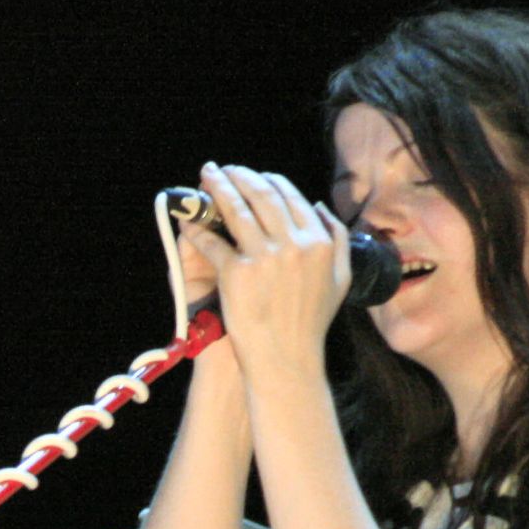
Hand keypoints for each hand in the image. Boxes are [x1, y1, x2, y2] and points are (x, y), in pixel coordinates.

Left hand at [185, 162, 351, 375]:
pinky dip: (197, 228)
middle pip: (261, 195)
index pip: (290, 196)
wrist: (286, 359)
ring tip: (206, 177)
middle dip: (240, 176)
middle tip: (223, 169)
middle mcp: (294, 244)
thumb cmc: (310, 322)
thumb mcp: (340, 278)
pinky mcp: (237, 272)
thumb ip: (337, 238)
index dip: (268, 181)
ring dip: (218, 188)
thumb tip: (318, 205)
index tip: (253, 176)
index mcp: (319, 242)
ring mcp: (264, 257)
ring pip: (236, 209)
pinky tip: (188, 220)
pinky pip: (212, 241)